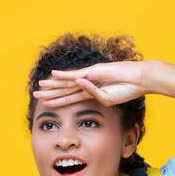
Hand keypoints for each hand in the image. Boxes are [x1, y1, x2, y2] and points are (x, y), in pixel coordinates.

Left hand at [32, 60, 150, 108]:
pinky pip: (76, 74)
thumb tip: (79, 85)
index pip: (70, 98)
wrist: (139, 79)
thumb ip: (93, 96)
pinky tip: (53, 75)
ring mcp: (89, 76)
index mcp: (91, 93)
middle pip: (65, 89)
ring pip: (67, 82)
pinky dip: (64, 75)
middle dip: (50, 92)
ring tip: (40, 85)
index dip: (57, 101)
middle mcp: (87, 83)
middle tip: (35, 93)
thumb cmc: (127, 90)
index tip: (45, 104)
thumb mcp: (108, 100)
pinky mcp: (93, 72)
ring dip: (53, 84)